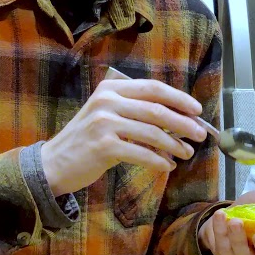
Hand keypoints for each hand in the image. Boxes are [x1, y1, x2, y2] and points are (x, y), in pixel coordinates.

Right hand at [41, 73, 208, 195]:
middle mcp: (107, 101)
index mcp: (111, 88)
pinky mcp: (103, 146)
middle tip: (200, 134)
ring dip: (175, 145)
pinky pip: (141, 153)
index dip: (179, 98)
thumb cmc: (87, 140)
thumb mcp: (108, 115)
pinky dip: (158, 160)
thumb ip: (135, 111)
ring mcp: (104, 123)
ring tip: (187, 153)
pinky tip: (167, 166)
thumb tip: (177, 118)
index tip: (198, 110)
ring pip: (152, 132)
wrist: (54, 162)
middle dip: (183, 123)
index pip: (153, 88)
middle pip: (156, 109)